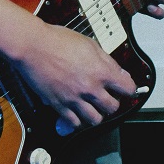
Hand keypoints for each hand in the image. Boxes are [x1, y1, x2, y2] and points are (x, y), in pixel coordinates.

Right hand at [12, 20, 138, 134]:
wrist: (34, 46)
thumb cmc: (59, 40)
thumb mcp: (90, 44)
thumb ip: (106, 61)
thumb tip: (119, 72)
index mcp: (101, 71)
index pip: (128, 89)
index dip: (129, 88)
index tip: (126, 88)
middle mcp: (90, 88)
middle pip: (113, 108)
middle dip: (113, 103)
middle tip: (108, 97)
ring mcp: (74, 99)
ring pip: (95, 120)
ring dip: (97, 114)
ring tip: (93, 107)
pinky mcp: (58, 105)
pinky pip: (74, 123)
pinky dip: (77, 120)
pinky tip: (77, 111)